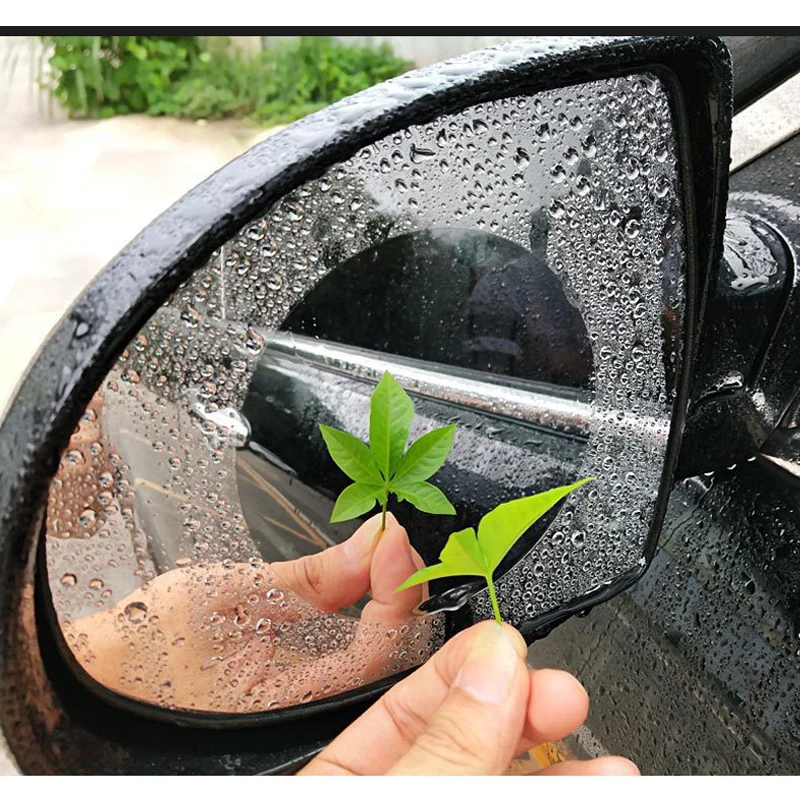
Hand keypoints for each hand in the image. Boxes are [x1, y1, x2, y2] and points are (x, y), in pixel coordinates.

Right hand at [68, 513, 435, 711]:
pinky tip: (366, 581)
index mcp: (291, 705)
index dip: (396, 589)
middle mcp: (308, 719)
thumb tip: (371, 544)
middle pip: (392, 658)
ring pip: (379, 659)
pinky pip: (354, 658)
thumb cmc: (143, 649)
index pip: (379, 650)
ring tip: (386, 552)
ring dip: (390, 599)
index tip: (390, 537)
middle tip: (394, 542)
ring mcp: (304, 709)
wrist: (101, 677)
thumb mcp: (229, 596)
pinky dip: (367, 612)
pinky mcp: (297, 695)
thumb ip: (312, 576)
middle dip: (403, 591)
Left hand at [300, 620, 639, 775]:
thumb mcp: (379, 793)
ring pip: (498, 775)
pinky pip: (514, 797)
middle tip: (565, 694)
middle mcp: (389, 788)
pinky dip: (555, 789)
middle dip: (522, 710)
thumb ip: (435, 739)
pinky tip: (593, 783)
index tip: (508, 644)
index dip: (458, 664)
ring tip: (610, 764)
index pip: (398, 700)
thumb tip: (493, 666)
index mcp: (334, 776)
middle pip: (463, 736)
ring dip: (559, 764)